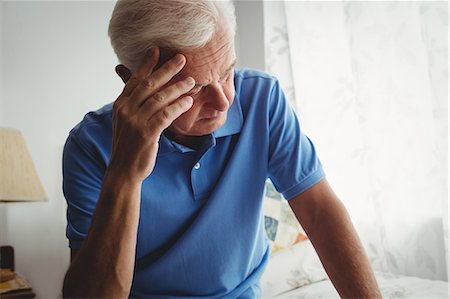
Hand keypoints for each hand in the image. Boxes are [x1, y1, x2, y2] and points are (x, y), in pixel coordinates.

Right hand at [108, 47, 194, 182]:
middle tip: (182, 59)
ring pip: (160, 98)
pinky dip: (178, 106)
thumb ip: (134, 105)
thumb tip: (144, 91)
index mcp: (120, 104)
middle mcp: (126, 109)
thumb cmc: (129, 146)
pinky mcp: (146, 133)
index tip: (157, 50)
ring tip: (192, 82)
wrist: (123, 170)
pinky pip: (166, 115)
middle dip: (167, 70)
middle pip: (149, 84)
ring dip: (178, 88)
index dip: (147, 64)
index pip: (135, 79)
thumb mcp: (126, 122)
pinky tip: (188, 101)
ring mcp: (135, 121)